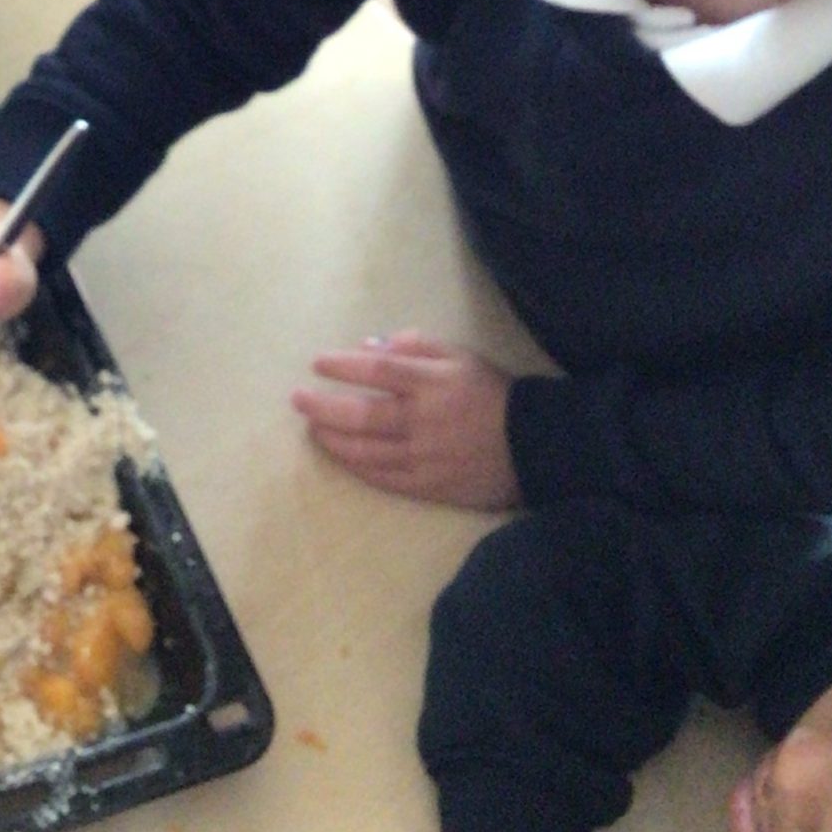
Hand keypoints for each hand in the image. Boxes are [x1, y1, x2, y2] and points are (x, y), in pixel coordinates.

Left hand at [293, 332, 519, 509]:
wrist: (533, 447)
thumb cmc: (491, 394)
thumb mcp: (461, 357)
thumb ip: (417, 347)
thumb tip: (371, 345)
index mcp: (434, 383)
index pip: (377, 372)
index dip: (343, 367)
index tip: (317, 364)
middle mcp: (424, 420)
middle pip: (362, 415)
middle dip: (323, 407)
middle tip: (298, 400)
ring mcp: (424, 457)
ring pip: (366, 451)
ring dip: (333, 439)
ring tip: (312, 429)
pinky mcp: (428, 486)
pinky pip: (383, 478)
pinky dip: (356, 467)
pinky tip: (340, 456)